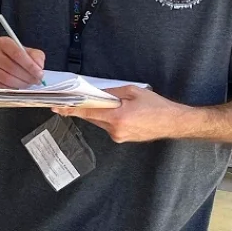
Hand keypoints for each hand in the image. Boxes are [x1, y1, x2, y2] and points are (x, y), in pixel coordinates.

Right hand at [0, 36, 44, 87]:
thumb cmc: (14, 57)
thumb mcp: (27, 52)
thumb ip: (36, 57)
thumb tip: (39, 67)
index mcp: (3, 42)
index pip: (17, 54)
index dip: (30, 66)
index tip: (39, 74)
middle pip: (11, 67)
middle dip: (27, 77)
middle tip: (36, 81)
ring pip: (6, 78)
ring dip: (20, 84)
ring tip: (28, 84)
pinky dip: (11, 88)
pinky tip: (17, 86)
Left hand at [54, 86, 185, 142]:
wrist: (174, 122)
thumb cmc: (157, 106)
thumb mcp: (133, 92)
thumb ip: (111, 93)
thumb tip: (95, 93)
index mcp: (117, 117)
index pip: (87, 112)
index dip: (70, 109)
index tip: (57, 107)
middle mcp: (115, 130)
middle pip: (92, 117)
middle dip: (87, 107)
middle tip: (80, 98)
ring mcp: (119, 136)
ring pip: (100, 122)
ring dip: (100, 113)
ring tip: (114, 104)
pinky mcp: (122, 138)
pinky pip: (108, 126)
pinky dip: (108, 118)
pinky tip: (119, 112)